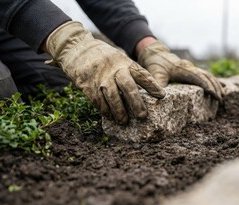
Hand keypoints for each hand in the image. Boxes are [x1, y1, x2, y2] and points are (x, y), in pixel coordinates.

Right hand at [44, 21, 165, 124]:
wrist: (77, 49)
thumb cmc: (104, 58)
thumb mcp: (119, 59)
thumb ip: (130, 73)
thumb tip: (143, 94)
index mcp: (125, 62)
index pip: (142, 74)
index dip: (152, 85)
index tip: (161, 96)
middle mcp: (114, 69)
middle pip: (128, 87)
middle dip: (136, 103)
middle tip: (142, 116)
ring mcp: (100, 77)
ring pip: (112, 97)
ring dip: (119, 111)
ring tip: (124, 121)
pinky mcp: (88, 85)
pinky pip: (98, 101)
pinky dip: (105, 110)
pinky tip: (110, 116)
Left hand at [137, 40, 223, 101]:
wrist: (156, 54)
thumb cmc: (156, 64)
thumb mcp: (155, 74)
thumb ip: (158, 84)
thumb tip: (161, 96)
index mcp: (183, 69)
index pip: (197, 77)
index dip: (206, 85)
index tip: (213, 93)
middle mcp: (190, 67)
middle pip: (206, 77)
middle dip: (214, 87)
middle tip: (220, 99)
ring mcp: (192, 68)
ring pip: (208, 76)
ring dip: (216, 85)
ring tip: (222, 96)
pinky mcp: (192, 70)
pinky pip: (206, 76)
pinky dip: (214, 82)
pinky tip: (223, 87)